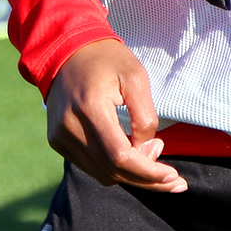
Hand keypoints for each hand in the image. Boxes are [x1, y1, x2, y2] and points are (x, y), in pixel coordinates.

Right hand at [45, 40, 187, 192]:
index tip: (173, 177)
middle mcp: (70, 127)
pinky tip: (131, 154)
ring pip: (101, 173)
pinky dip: (113, 167)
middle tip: (173, 179)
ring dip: (131, 175)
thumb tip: (145, 150)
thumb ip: (145, 116)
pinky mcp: (57, 140)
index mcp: (90, 107)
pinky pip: (90, 165)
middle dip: (146, 180)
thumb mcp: (135, 77)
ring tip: (153, 157)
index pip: (120, 157)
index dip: (148, 172)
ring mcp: (60, 136)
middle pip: (112, 171)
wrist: (66, 50)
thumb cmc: (107, 60)